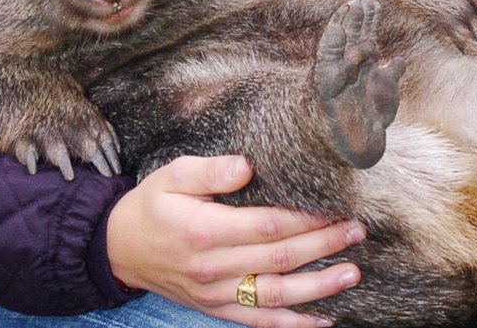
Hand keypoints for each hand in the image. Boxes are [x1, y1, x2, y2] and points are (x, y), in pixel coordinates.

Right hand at [107, 155, 364, 327]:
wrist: (120, 248)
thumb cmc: (152, 206)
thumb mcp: (172, 175)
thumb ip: (210, 170)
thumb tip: (246, 166)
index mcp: (205, 230)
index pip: (268, 226)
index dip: (305, 219)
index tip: (334, 207)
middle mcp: (214, 267)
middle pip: (280, 258)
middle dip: (323, 244)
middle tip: (356, 230)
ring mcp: (217, 293)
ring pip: (276, 295)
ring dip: (318, 287)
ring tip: (352, 273)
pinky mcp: (217, 309)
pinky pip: (259, 321)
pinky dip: (293, 324)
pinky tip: (323, 320)